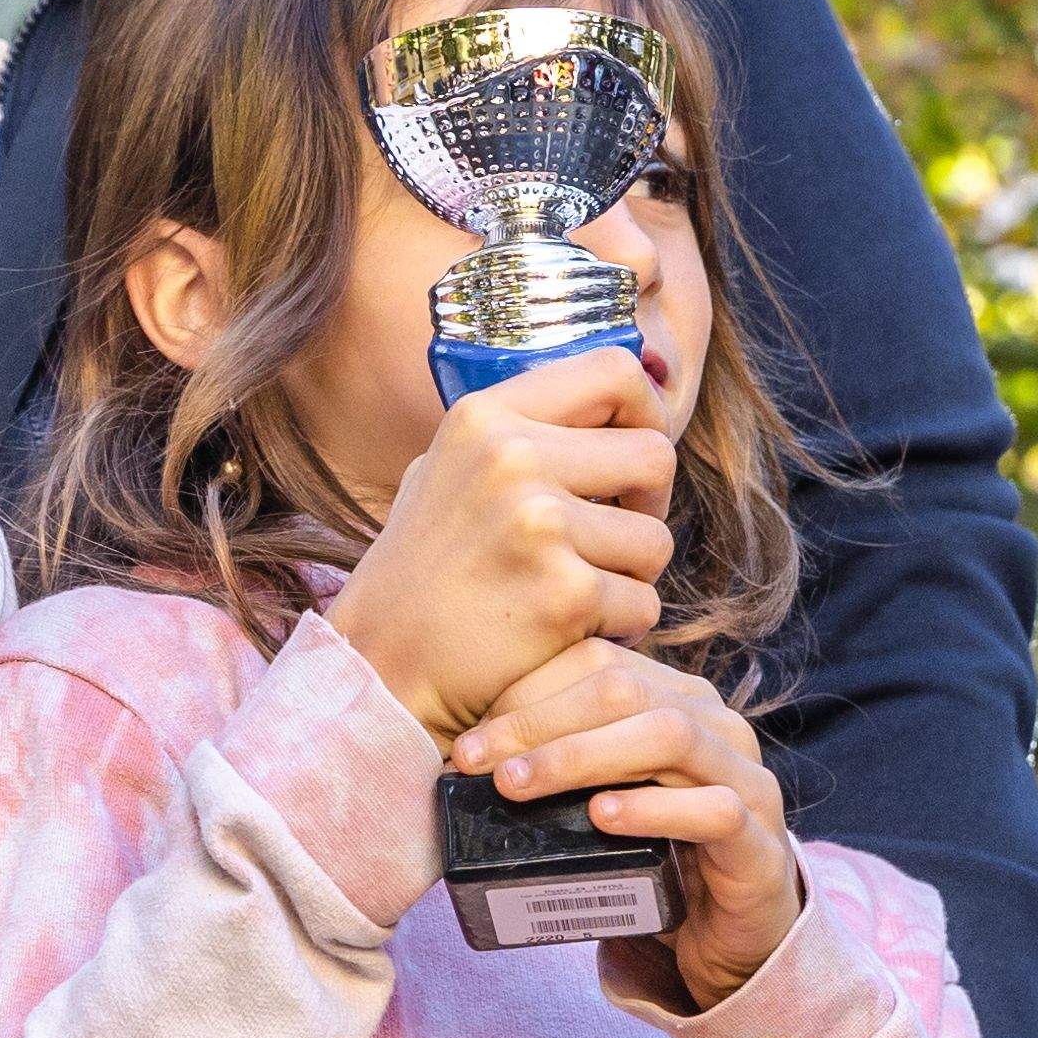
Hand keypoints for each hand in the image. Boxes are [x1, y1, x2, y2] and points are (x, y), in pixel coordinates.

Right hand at [318, 349, 675, 740]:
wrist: (381, 667)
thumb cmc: (423, 572)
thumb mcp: (446, 470)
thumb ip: (518, 431)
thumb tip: (613, 400)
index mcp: (485, 417)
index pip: (616, 370)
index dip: (647, 412)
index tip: (629, 456)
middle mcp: (511, 459)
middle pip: (655, 455)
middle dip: (650, 502)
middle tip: (615, 537)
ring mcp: (539, 525)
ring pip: (656, 539)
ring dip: (632, 575)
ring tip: (577, 590)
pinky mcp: (564, 594)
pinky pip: (643, 603)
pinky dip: (619, 626)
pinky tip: (569, 631)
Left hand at [452, 639, 802, 1010]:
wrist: (735, 935)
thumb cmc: (659, 855)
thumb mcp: (607, 797)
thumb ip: (564, 766)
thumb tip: (472, 758)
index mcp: (679, 700)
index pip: (602, 666)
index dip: (530, 692)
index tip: (469, 740)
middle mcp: (717, 727)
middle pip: (628, 692)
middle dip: (543, 722)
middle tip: (480, 761)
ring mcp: (747, 780)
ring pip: (670, 737)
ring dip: (584, 756)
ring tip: (521, 784)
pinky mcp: (759, 844)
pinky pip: (714, 811)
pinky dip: (653, 809)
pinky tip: (603, 817)